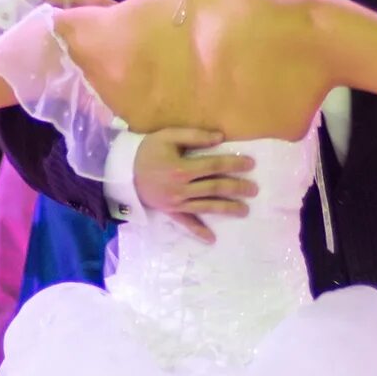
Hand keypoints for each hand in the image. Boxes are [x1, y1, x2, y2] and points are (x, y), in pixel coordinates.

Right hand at [133, 126, 256, 241]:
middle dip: (236, 188)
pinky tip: (212, 239)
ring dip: (227, 208)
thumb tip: (220, 138)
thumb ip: (194, 136)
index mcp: (182, 168)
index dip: (233, 164)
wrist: (122, 171)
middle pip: (215, 188)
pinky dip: (198, 231)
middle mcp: (181, 188)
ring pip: (206, 206)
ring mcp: (176, 203)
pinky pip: (186, 223)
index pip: (214, 166)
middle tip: (254, 189)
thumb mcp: (168, 136)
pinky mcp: (170, 212)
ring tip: (244, 210)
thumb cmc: (147, 150)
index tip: (251, 164)